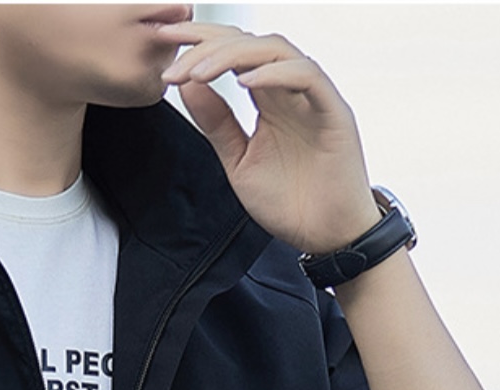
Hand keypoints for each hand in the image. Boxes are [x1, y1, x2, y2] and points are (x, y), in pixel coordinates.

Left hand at [155, 22, 379, 254]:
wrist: (326, 237)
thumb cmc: (290, 202)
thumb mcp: (238, 161)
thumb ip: (216, 123)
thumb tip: (187, 85)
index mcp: (269, 99)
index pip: (233, 55)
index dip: (200, 43)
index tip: (164, 44)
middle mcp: (290, 90)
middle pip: (250, 42)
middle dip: (208, 42)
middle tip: (172, 51)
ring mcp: (313, 98)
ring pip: (276, 49)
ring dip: (233, 55)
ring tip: (199, 72)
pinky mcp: (334, 112)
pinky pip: (307, 77)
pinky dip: (275, 74)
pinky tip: (245, 82)